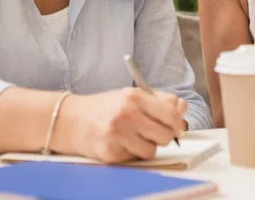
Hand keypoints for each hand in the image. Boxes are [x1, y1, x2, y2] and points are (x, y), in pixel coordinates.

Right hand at [56, 88, 186, 162]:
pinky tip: (121, 143)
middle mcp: (126, 114)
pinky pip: (135, 159)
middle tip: (154, 133)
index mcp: (135, 97)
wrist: (70, 120)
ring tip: (134, 137)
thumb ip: (159, 100)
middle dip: (164, 136)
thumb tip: (183, 108)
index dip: (178, 122)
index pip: (171, 112)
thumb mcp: (131, 95)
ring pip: (152, 151)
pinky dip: (132, 153)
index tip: (176, 126)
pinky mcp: (110, 153)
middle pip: (165, 135)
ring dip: (147, 147)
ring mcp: (117, 135)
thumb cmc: (105, 107)